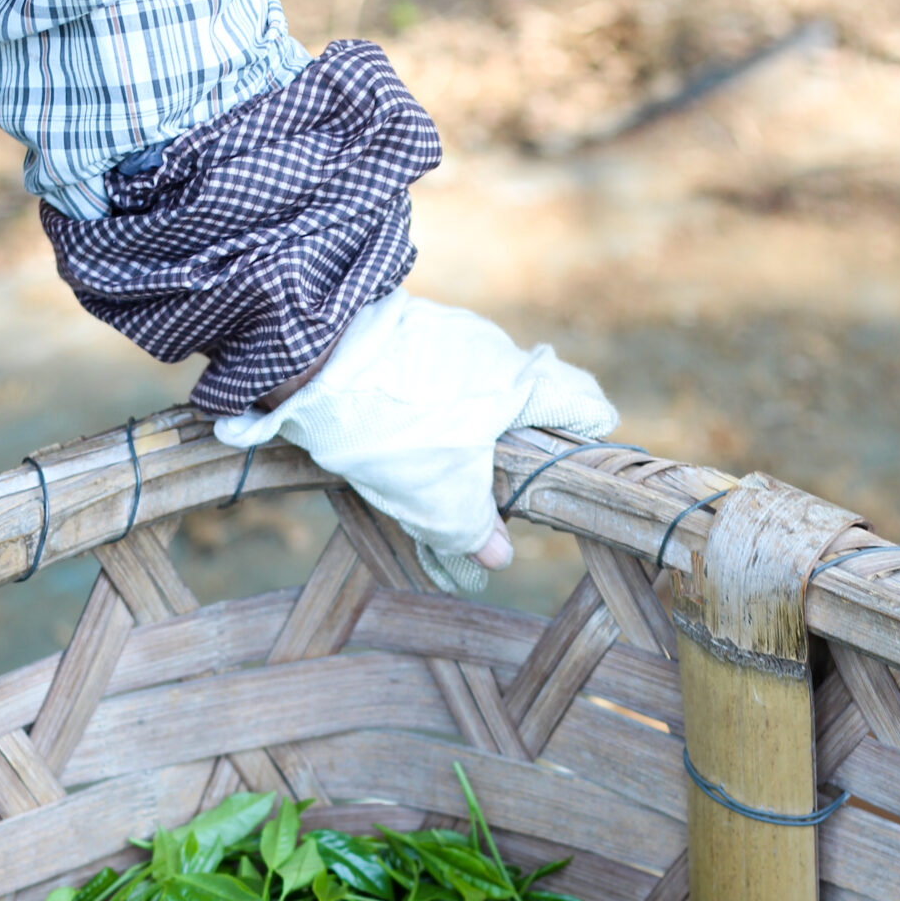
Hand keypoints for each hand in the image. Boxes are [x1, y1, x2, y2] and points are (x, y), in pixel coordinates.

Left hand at [215, 289, 617, 592]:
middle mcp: (491, 352)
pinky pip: (430, 393)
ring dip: (466, 449)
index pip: (584, 404)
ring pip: (473, 401)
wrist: (311, 363)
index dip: (588, 440)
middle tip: (503, 502)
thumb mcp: (441, 501)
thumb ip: (475, 532)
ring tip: (439, 496)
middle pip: (526, 407)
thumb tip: (498, 558)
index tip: (576, 472)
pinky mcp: (400, 343)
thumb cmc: (395, 431)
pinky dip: (426, 429)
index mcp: (521, 384)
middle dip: (517, 459)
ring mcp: (444, 341)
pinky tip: (399, 460)